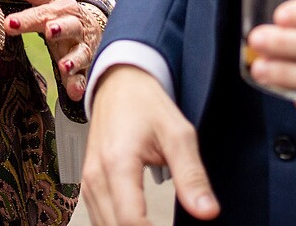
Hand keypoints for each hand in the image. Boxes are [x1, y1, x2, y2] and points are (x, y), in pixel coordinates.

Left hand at [2, 0, 103, 102]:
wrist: (95, 26)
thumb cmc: (65, 13)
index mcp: (61, 11)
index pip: (41, 13)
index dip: (25, 18)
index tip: (8, 23)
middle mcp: (73, 28)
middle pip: (68, 27)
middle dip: (61, 29)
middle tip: (49, 31)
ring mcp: (82, 48)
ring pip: (80, 54)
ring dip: (73, 60)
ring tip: (64, 66)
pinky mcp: (86, 67)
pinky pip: (84, 76)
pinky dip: (80, 84)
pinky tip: (75, 93)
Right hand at [81, 64, 217, 224]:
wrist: (119, 83)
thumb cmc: (146, 104)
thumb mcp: (178, 134)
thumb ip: (192, 176)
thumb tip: (207, 212)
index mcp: (118, 162)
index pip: (130, 221)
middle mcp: (96, 176)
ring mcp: (88, 182)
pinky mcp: (88, 185)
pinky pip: (99, 219)